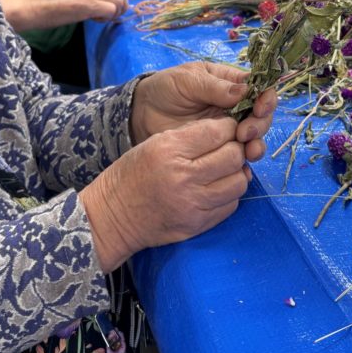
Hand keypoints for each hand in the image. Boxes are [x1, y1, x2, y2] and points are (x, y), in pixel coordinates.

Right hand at [0, 0, 126, 31]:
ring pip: (119, 0)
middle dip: (119, 4)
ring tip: (98, 17)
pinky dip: (107, 18)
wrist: (29, 5)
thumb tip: (102, 1)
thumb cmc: (44, 0)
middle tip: (107, 15)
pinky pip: (112, 10)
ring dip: (113, 12)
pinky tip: (93, 19)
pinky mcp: (89, 3)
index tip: (105, 7)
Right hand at [79, 117, 249, 270]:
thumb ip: (192, 135)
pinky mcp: (197, 225)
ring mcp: (192, 205)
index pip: (217, 132)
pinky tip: (216, 188)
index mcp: (170, 151)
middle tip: (227, 148)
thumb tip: (227, 132)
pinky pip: (230, 205)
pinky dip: (228, 194)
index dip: (228, 127)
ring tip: (223, 170)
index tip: (226, 129)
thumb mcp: (155, 143)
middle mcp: (184, 178)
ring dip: (236, 173)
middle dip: (235, 149)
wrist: (113, 216)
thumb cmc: (133, 174)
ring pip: (238, 183)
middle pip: (233, 157)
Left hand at [130, 61, 276, 163]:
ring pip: (254, 136)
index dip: (266, 97)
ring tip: (247, 149)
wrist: (142, 115)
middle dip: (260, 123)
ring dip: (256, 142)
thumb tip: (244, 92)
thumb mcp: (187, 80)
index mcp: (231, 83)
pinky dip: (245, 161)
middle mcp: (236, 106)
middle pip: (262, 115)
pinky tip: (242, 166)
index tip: (260, 106)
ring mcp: (229, 128)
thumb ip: (214, 86)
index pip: (259, 88)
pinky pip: (239, 155)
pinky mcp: (219, 148)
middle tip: (245, 132)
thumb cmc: (166, 89)